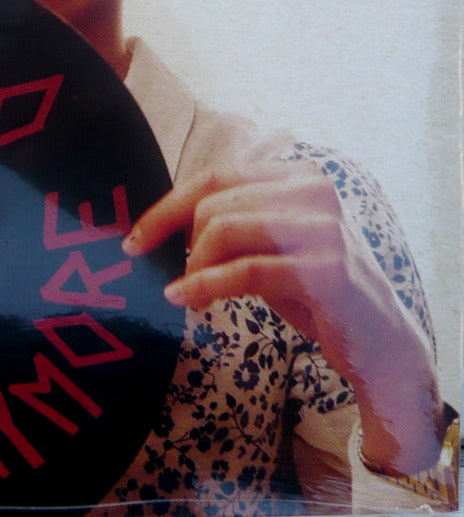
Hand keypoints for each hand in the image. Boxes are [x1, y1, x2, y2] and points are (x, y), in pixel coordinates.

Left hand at [123, 160, 445, 474]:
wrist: (382, 343)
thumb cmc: (313, 289)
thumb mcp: (270, 242)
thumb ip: (230, 219)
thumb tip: (157, 222)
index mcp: (298, 174)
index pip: (215, 176)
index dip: (167, 207)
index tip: (134, 239)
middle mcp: (314, 190)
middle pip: (214, 203)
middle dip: (183, 241)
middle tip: (179, 274)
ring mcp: (323, 228)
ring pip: (223, 229)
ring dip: (194, 265)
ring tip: (188, 290)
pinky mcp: (326, 270)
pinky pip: (243, 271)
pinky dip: (202, 285)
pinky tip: (184, 298)